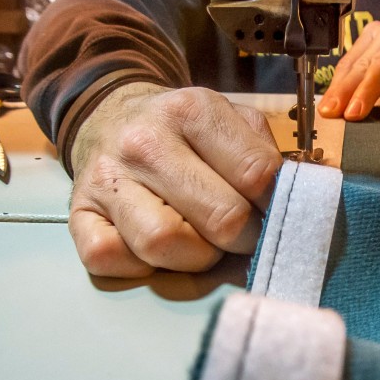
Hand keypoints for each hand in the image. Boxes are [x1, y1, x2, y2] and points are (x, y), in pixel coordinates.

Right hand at [68, 83, 281, 277]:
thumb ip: (268, 157)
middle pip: (222, 218)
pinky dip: (140, 267)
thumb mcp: (233, 121)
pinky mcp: (78, 214)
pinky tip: (155, 250)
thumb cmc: (185, 132)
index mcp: (192, 111)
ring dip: (195, 257)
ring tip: (200, 241)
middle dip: (245, 238)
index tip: (274, 214)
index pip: (257, 176)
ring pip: (166, 244)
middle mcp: (145, 142)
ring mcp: (107, 179)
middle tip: (243, 235)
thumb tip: (302, 205)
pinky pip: (112, 260)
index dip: (277, 207)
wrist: (109, 116)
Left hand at [318, 11, 379, 121]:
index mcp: (377, 35)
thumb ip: (369, 92)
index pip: (351, 62)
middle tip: (336, 114)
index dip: (337, 87)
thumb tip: (337, 110)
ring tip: (357, 114)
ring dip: (369, 90)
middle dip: (348, 90)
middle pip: (365, 62)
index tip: (326, 110)